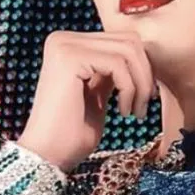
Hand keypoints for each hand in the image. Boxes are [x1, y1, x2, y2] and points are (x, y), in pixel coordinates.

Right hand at [17, 31, 156, 172]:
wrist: (47, 156)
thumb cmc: (72, 134)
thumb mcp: (98, 94)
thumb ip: (112, 72)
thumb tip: (140, 57)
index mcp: (69, 45)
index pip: (123, 41)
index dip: (143, 69)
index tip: (146, 97)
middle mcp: (63, 39)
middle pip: (128, 40)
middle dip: (145, 74)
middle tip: (145, 105)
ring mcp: (64, 45)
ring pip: (127, 50)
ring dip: (140, 84)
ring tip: (135, 111)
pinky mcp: (68, 57)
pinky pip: (118, 63)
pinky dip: (129, 89)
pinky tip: (122, 112)